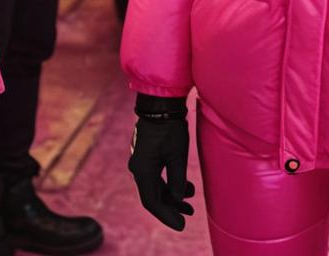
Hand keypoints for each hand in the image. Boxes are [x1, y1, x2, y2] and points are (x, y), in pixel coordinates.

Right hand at [128, 95, 193, 230]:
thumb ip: (177, 180)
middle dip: (171, 206)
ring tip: (191, 199)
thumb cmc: (170, 127)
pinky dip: (169, 182)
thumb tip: (176, 198)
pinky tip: (184, 185)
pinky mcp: (146, 154)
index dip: (167, 215)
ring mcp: (141, 161)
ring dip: (171, 194)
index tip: (181, 224)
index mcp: (143, 170)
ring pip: (155, 185)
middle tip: (189, 214)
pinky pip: (156, 175)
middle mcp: (138, 168)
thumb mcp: (178, 155)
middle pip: (153, 195)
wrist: (161, 103)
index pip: (152, 201)